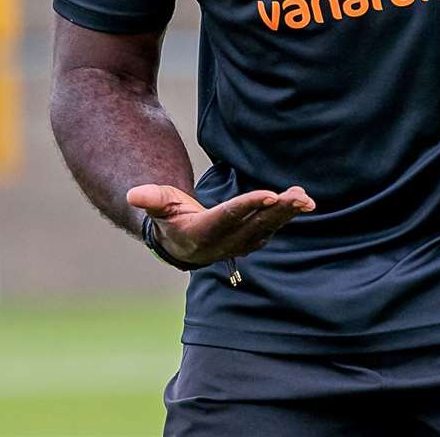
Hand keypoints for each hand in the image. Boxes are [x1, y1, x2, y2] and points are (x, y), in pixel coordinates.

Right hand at [126, 183, 315, 265]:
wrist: (183, 245)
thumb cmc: (171, 218)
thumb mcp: (160, 206)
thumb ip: (151, 199)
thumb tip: (133, 194)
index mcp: (203, 232)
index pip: (229, 216)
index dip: (248, 206)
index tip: (269, 195)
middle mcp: (225, 242)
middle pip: (255, 223)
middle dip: (278, 210)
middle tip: (298, 196)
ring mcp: (240, 243)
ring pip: (267, 226)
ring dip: (287, 212)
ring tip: (305, 198)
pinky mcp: (251, 239)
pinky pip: (272, 227)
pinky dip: (287, 215)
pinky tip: (302, 202)